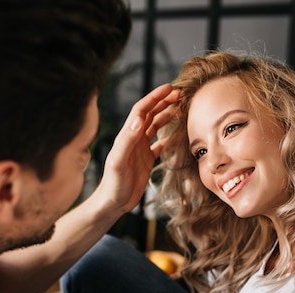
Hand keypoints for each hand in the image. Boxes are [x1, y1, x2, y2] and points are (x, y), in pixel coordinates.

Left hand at [93, 83, 178, 215]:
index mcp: (127, 136)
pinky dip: (169, 136)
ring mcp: (140, 149)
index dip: (155, 97)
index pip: (142, 110)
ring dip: (167, 115)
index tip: (170, 88)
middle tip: (180, 93)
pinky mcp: (146, 160)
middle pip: (150, 114)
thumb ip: (128, 140)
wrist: (113, 203)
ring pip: (155, 126)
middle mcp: (134, 139)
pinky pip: (160, 144)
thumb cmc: (113, 184)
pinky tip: (179, 134)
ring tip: (181, 108)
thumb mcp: (118, 162)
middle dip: (163, 101)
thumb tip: (139, 119)